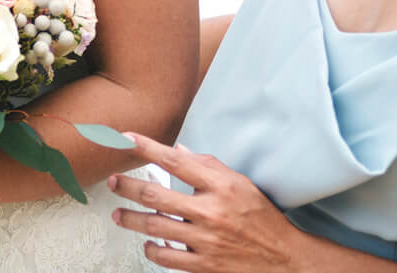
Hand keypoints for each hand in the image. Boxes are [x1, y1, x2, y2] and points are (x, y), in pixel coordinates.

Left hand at [108, 132, 303, 271]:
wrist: (284, 259)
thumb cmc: (262, 217)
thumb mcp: (240, 183)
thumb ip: (208, 165)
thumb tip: (179, 150)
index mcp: (219, 186)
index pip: (174, 160)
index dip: (146, 147)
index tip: (125, 138)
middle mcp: (210, 211)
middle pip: (155, 194)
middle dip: (127, 185)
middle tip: (112, 181)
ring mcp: (205, 241)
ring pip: (155, 226)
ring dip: (131, 219)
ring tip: (118, 215)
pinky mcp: (204, 266)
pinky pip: (167, 257)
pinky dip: (152, 250)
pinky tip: (147, 243)